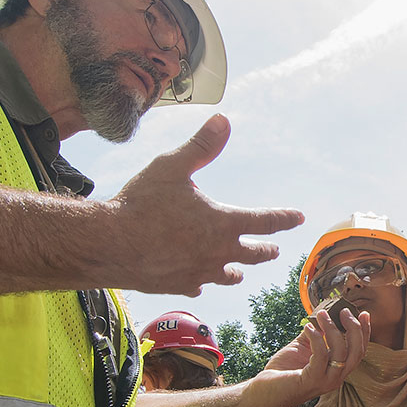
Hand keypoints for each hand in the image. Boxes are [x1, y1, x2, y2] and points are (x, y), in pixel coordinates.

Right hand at [110, 115, 304, 294]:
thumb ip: (201, 146)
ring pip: (229, 276)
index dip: (284, 218)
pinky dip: (201, 280)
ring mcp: (199, 273)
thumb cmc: (140, 203)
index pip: (265, 221)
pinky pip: (198, 285)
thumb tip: (224, 120)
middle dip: (267, 250)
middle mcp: (217, 253)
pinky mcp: (178, 286)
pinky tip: (197, 279)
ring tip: (238, 271)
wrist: (108, 245)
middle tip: (274, 249)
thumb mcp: (172, 166)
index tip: (298, 218)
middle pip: (254, 255)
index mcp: (223, 223)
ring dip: (237, 270)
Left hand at [252, 302, 370, 406]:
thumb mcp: (302, 348)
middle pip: (356, 352)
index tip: (365, 314)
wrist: (262, 391)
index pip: (358, 352)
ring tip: (321, 315)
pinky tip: (307, 329)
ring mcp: (325, 381)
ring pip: (341, 352)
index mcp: (336, 371)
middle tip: (344, 312)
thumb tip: (324, 315)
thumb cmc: (282, 372)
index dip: (364, 333)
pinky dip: (316, 338)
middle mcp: (335, 378)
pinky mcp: (311, 380)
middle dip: (354, 328)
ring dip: (332, 329)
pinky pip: (321, 356)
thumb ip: (316, 335)